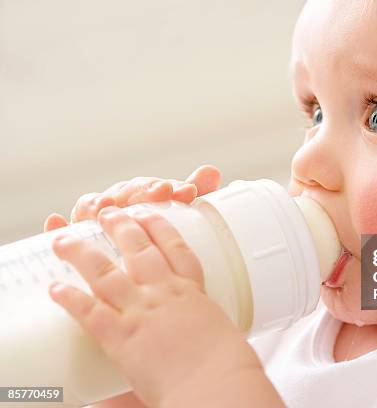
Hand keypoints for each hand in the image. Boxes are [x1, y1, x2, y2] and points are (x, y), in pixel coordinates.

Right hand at [43, 164, 220, 231]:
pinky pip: (66, 230)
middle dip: (142, 193)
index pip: (152, 187)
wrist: (137, 263)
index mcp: (143, 196)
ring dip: (100, 204)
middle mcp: (119, 202)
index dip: (167, 188)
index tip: (187, 191)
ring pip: (96, 205)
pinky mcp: (77, 235)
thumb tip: (212, 170)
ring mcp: (97, 218)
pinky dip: (58, 225)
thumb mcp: (178, 216)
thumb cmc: (159, 234)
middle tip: (160, 193)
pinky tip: (54, 221)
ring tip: (106, 207)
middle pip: (126, 193)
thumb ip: (191, 195)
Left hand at [48, 206, 267, 406]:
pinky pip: (88, 312)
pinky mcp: (121, 337)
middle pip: (138, 249)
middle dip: (120, 226)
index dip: (159, 227)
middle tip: (107, 213)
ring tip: (64, 241)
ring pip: (105, 273)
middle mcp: (163, 293)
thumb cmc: (227, 365)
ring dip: (81, 253)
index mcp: (191, 292)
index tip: (147, 214)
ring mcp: (140, 311)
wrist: (215, 384)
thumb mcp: (221, 332)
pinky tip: (56, 288)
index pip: (174, 248)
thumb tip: (207, 334)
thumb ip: (205, 326)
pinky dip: (70, 299)